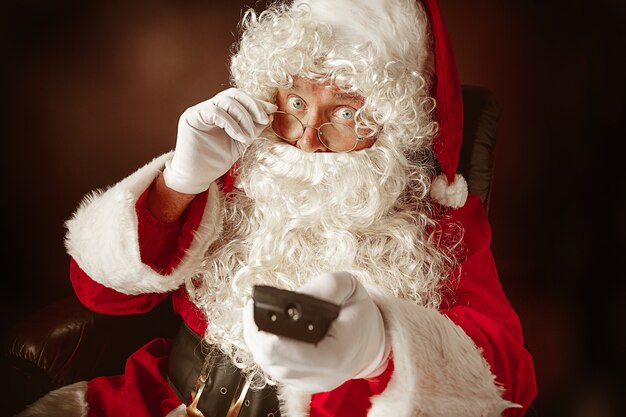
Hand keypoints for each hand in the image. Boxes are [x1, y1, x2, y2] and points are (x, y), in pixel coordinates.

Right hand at [163, 88, 276, 193]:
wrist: (197, 177)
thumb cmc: (216, 161)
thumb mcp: (241, 142)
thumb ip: (254, 128)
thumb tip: (270, 114)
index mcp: (221, 111)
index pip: (240, 99)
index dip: (257, 103)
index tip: (272, 111)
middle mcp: (210, 107)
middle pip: (234, 94)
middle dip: (253, 105)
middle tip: (264, 119)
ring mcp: (199, 110)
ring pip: (226, 101)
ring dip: (243, 116)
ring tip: (249, 134)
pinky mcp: (191, 117)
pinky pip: (215, 112)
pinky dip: (231, 123)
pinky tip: (238, 136)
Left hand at [243, 272, 389, 392]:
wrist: (372, 341)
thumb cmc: (360, 314)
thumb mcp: (350, 288)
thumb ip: (326, 287)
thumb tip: (295, 296)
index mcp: (336, 355)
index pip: (290, 354)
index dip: (268, 333)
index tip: (257, 310)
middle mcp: (322, 375)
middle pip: (273, 361)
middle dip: (257, 334)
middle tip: (252, 308)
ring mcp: (311, 383)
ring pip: (270, 367)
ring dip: (258, 342)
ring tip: (256, 316)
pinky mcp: (303, 384)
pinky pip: (276, 370)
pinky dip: (267, 351)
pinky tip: (266, 332)